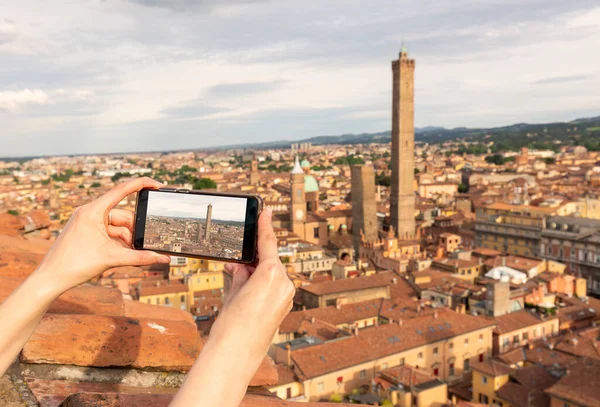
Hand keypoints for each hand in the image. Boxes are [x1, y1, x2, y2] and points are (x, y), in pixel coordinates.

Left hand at [34, 177, 170, 294]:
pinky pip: (108, 233)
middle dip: (136, 230)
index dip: (142, 185)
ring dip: (128, 240)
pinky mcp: (86, 232)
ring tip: (136, 256)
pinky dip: (119, 243)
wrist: (50, 279)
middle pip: (123, 215)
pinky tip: (126, 255)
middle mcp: (89, 212)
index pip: (122, 190)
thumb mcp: (112, 259)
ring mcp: (87, 222)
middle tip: (147, 244)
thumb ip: (140, 258)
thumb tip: (163, 260)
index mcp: (93, 210)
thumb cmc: (74, 265)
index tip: (157, 185)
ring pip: (117, 226)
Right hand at [212, 206, 294, 367]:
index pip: (268, 243)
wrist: (236, 354)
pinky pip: (274, 287)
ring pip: (272, 274)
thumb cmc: (232, 324)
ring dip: (256, 272)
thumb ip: (242, 273)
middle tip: (236, 255)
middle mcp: (284, 283)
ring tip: (237, 278)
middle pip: (269, 260)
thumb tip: (241, 266)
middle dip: (254, 257)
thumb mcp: (234, 291)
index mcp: (272, 274)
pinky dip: (261, 284)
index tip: (266, 211)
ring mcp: (287, 296)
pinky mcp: (285, 307)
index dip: (265, 225)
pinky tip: (246, 289)